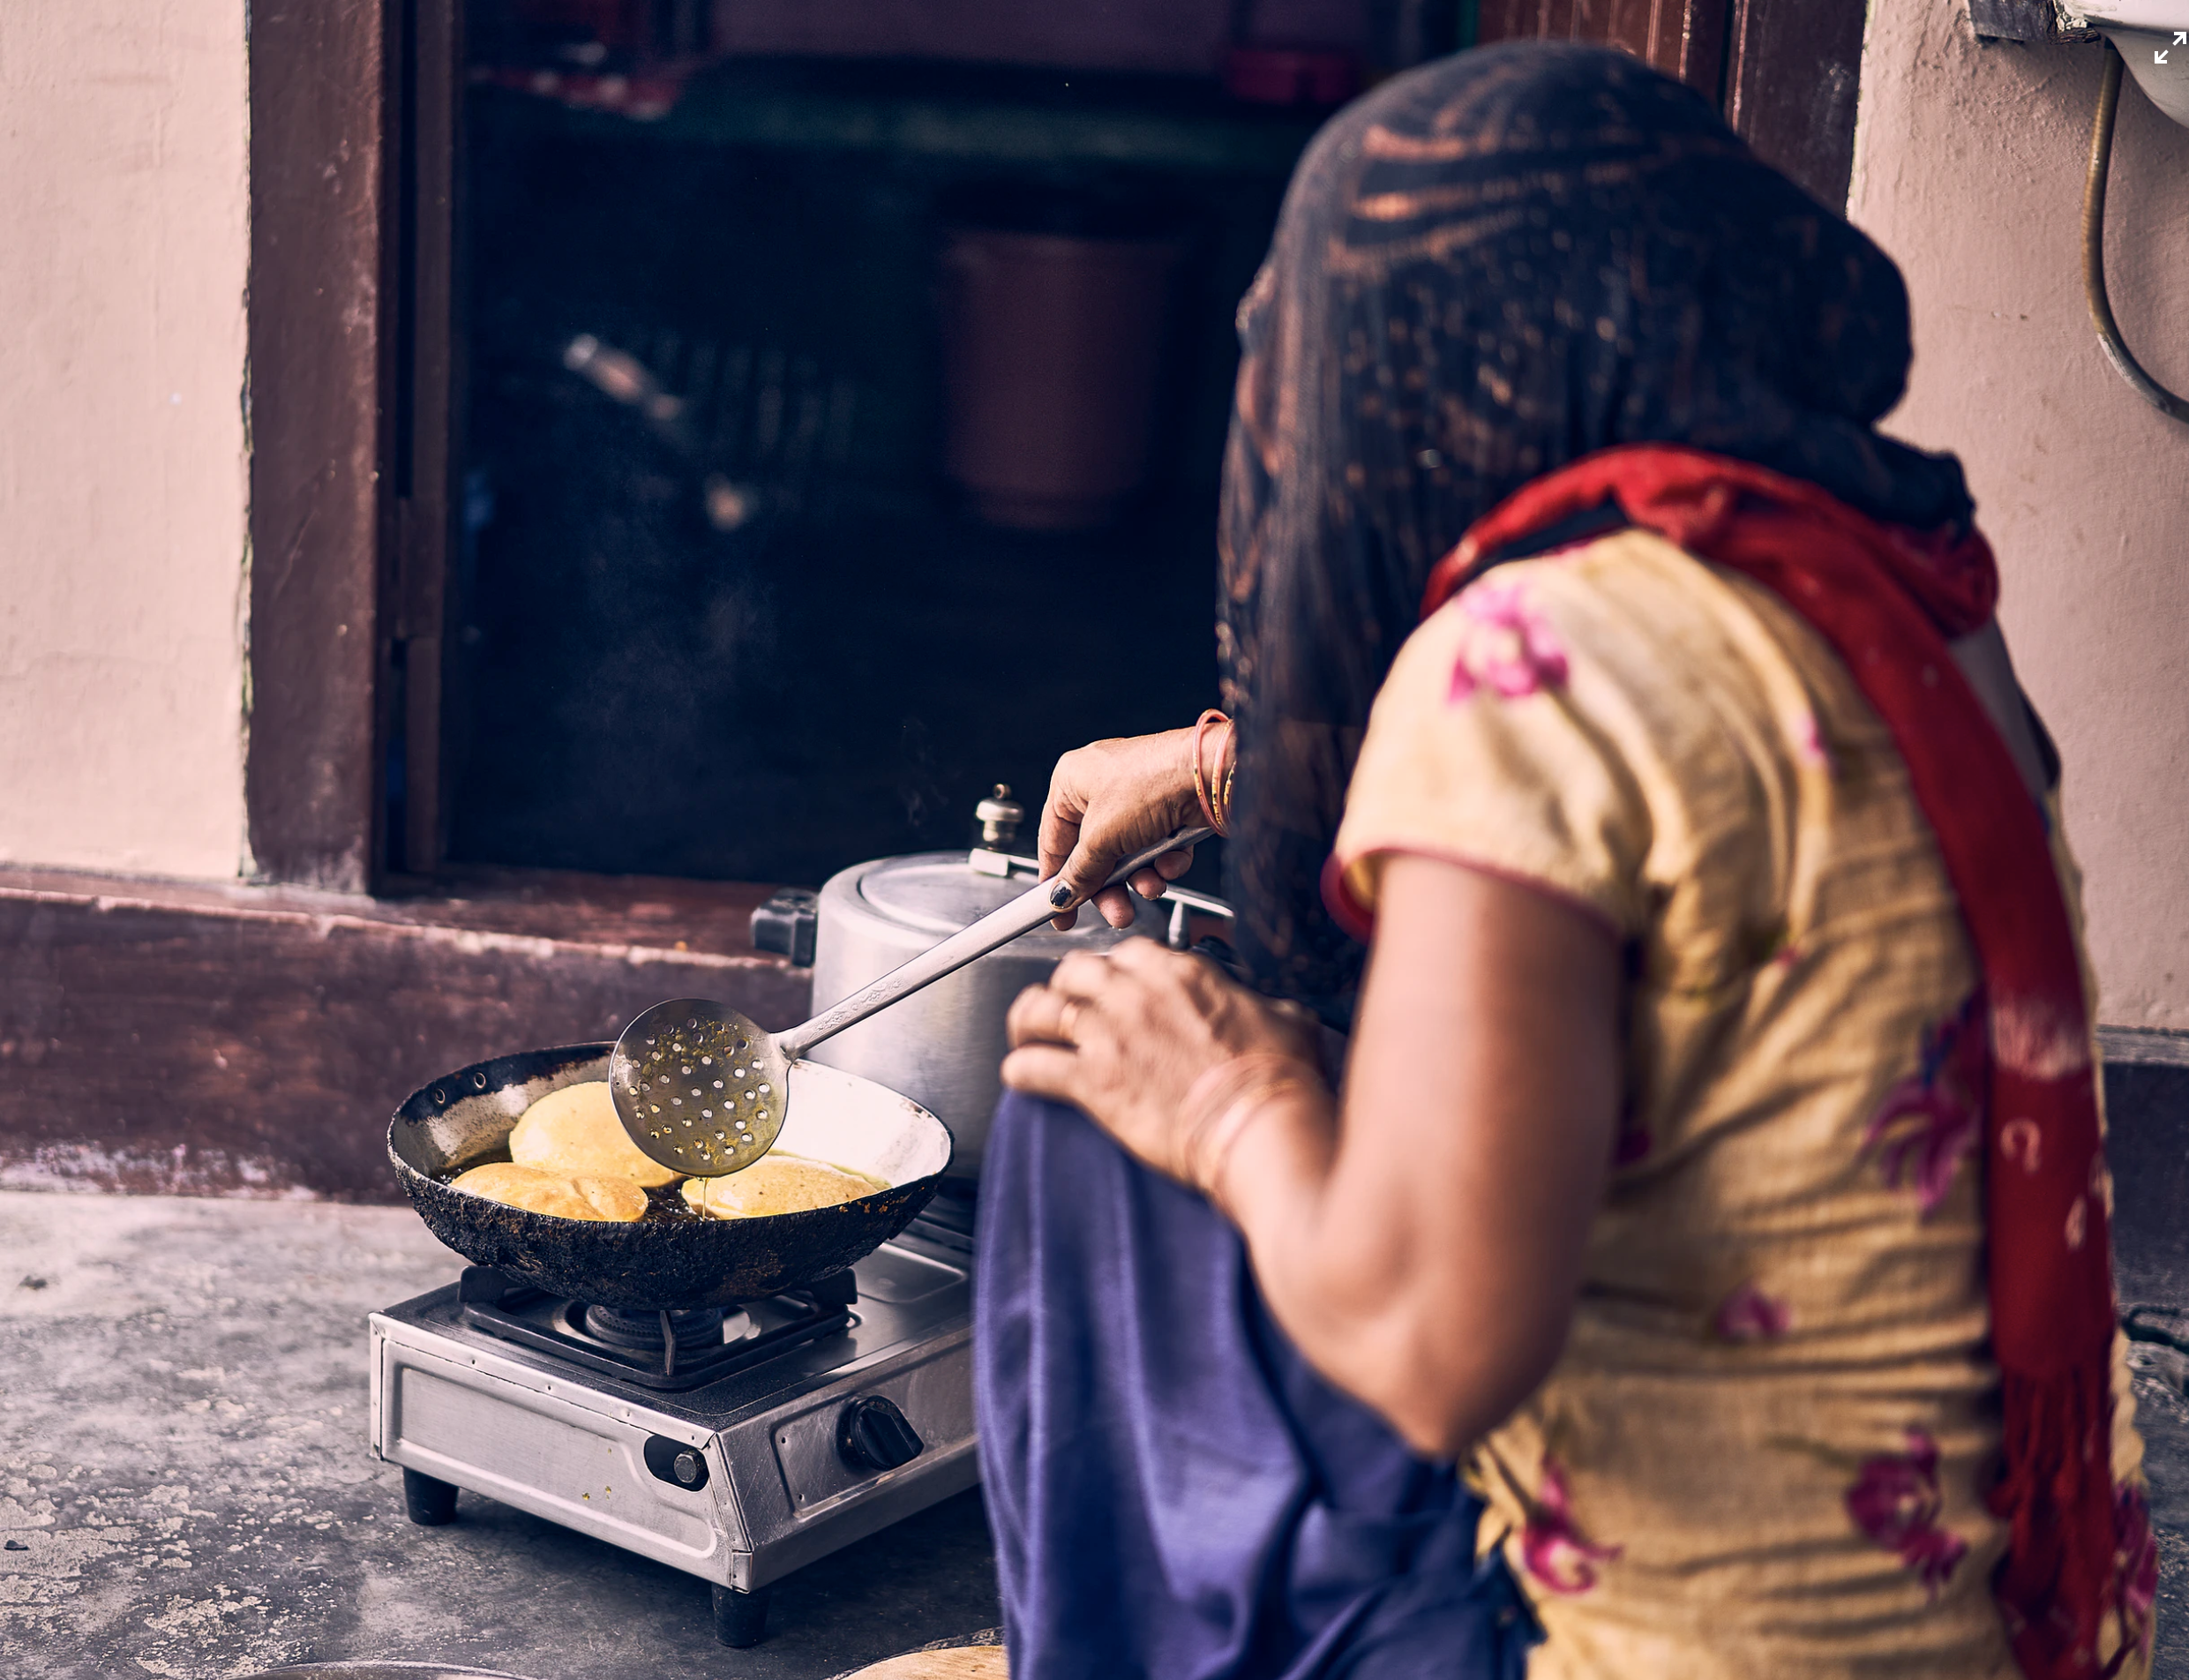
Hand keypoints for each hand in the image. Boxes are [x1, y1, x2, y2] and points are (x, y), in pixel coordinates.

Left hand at [1001, 938, 1325, 1186]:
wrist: (1260, 1130)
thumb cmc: (1278, 1082)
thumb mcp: (1287, 1021)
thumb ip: (1261, 1005)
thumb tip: (1266, 1011)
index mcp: (1182, 975)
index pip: (1129, 953)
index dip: (1116, 971)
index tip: (1116, 988)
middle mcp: (1136, 995)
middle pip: (1074, 970)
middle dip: (1066, 988)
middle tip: (1067, 1009)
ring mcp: (1109, 1036)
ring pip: (1040, 1008)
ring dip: (1028, 1022)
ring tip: (1027, 1035)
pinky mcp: (1092, 1083)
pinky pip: (1031, 1067)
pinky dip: (1020, 1071)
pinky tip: (1021, 1077)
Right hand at [1039, 730, 1209, 930]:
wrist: (1209, 774)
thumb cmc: (1152, 781)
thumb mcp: (1102, 837)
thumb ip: (1079, 872)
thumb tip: (1062, 895)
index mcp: (1072, 781)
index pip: (1054, 839)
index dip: (1055, 879)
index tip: (1056, 909)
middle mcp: (1101, 788)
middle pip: (1094, 854)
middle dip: (1108, 888)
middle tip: (1116, 912)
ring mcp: (1135, 799)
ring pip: (1127, 856)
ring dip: (1140, 878)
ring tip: (1150, 888)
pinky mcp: (1165, 811)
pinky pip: (1155, 848)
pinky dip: (1163, 862)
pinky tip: (1171, 863)